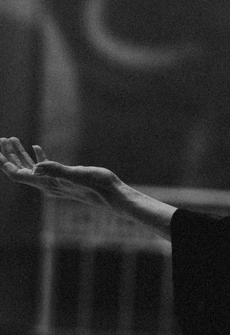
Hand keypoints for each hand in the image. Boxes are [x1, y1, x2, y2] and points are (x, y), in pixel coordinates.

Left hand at [0, 137, 119, 209]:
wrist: (112, 195)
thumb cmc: (98, 185)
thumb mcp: (78, 174)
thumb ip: (57, 170)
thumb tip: (36, 167)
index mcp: (47, 184)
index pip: (18, 174)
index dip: (5, 162)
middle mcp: (47, 185)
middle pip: (20, 170)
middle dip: (9, 155)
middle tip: (2, 139)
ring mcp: (54, 183)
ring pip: (30, 168)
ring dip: (20, 154)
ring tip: (12, 139)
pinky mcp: (63, 179)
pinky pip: (44, 168)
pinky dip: (37, 157)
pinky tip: (36, 148)